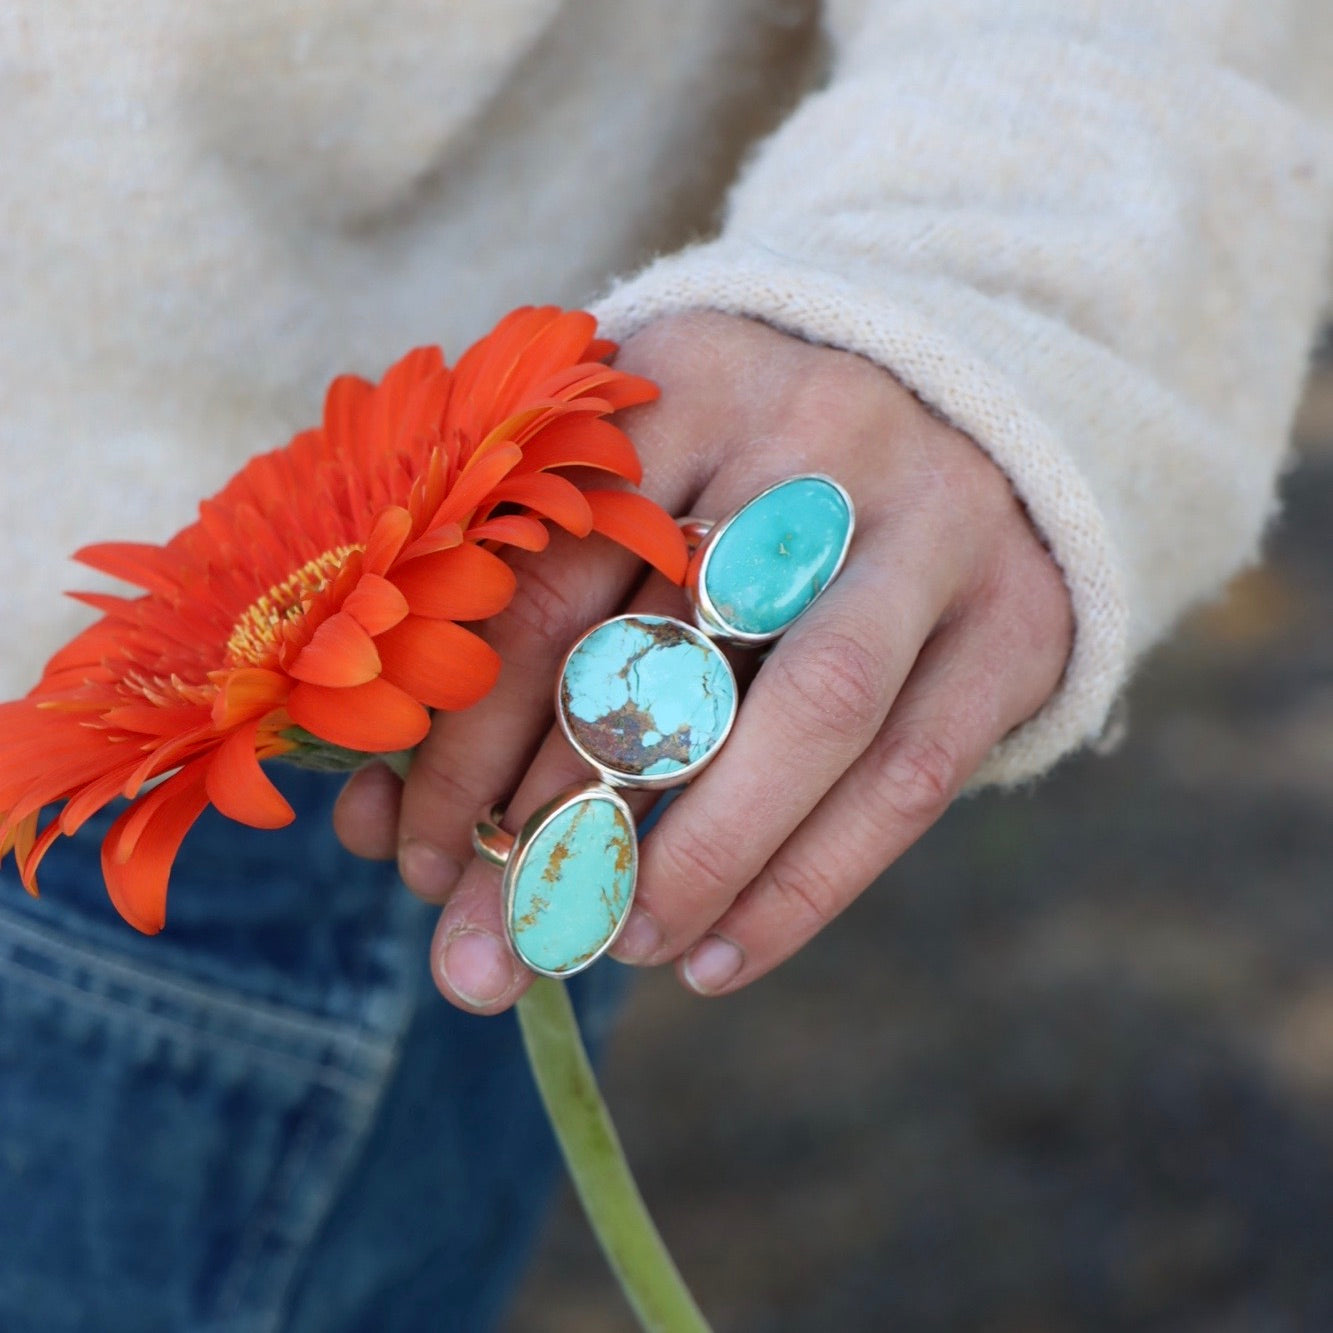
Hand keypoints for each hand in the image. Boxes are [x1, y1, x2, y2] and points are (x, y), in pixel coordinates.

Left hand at [333, 313, 1072, 1011]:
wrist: (968, 401)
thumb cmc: (747, 471)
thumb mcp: (631, 491)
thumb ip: (508, 624)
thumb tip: (375, 819)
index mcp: (680, 387)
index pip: (544, 580)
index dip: (467, 735)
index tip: (412, 857)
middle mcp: (815, 441)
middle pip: (668, 654)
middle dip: (557, 826)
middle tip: (482, 950)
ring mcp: (933, 529)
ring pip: (804, 718)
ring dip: (692, 862)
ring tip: (602, 951)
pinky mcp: (1013, 621)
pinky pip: (910, 779)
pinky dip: (804, 888)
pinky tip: (709, 961)